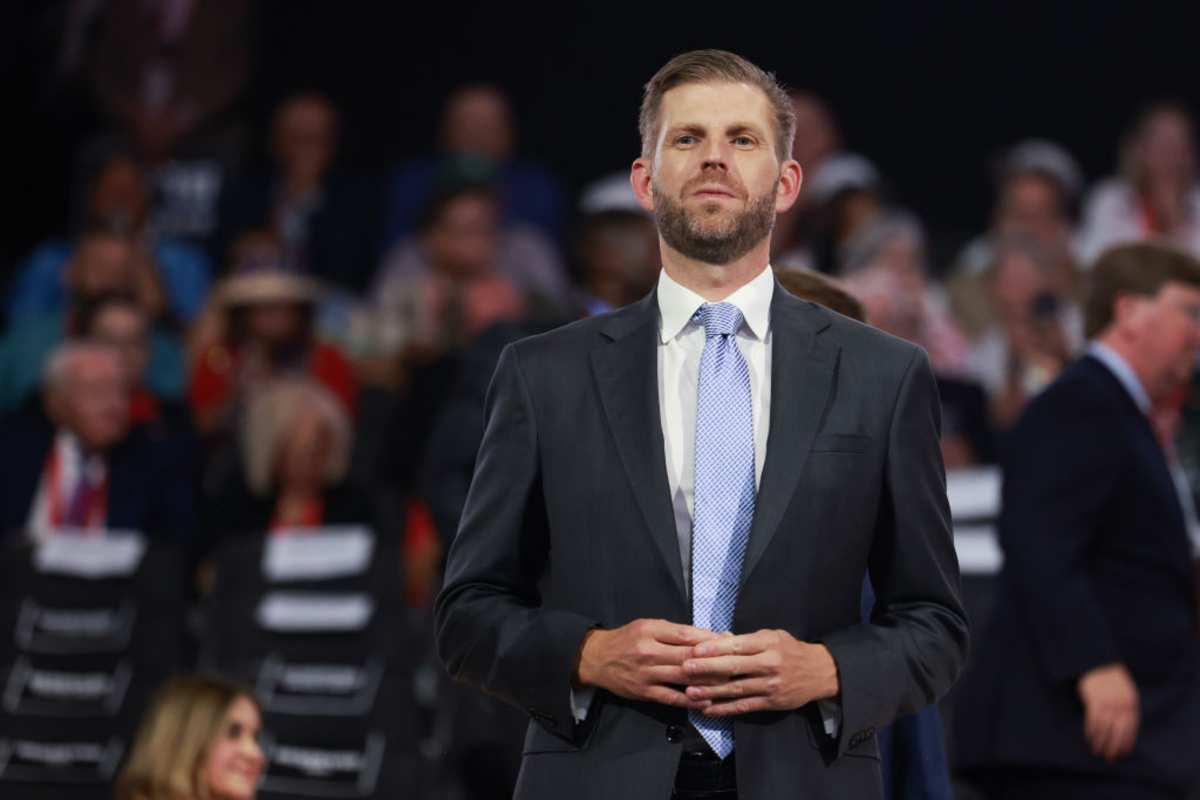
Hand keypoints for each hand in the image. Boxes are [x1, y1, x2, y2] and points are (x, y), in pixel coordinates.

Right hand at [575, 619, 719, 708]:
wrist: (596, 658)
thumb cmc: (627, 639)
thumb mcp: (648, 626)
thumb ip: (674, 632)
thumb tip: (706, 635)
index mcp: (651, 630)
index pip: (686, 634)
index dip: (709, 638)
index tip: (728, 641)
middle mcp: (649, 651)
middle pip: (688, 656)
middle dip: (714, 659)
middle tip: (735, 662)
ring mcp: (647, 674)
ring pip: (683, 677)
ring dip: (707, 680)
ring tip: (728, 681)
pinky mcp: (645, 692)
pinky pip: (672, 697)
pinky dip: (690, 700)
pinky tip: (707, 701)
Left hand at [682, 629, 839, 716]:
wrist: (820, 672)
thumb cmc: (790, 650)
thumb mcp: (772, 636)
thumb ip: (747, 639)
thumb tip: (718, 639)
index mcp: (768, 644)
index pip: (738, 645)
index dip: (716, 648)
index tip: (695, 650)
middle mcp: (769, 664)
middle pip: (734, 667)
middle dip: (708, 668)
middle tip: (685, 669)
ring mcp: (770, 685)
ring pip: (736, 689)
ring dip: (711, 692)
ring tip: (691, 693)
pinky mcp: (771, 702)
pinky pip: (745, 706)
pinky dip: (726, 709)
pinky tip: (709, 710)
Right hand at [1077, 663, 1139, 761]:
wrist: (1099, 663)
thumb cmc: (1112, 679)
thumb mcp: (1126, 693)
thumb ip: (1126, 709)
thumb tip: (1121, 730)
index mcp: (1132, 704)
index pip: (1131, 729)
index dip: (1126, 743)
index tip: (1122, 754)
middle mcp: (1121, 706)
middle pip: (1118, 732)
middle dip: (1113, 747)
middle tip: (1109, 757)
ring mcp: (1108, 703)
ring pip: (1104, 729)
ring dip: (1100, 742)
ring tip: (1096, 751)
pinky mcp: (1094, 701)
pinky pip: (1092, 721)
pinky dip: (1090, 731)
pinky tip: (1088, 738)